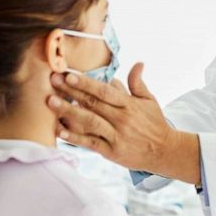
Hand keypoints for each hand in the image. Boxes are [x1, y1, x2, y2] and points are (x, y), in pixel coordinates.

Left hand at [47, 63, 200, 183]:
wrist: (164, 151)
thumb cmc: (154, 123)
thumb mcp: (149, 101)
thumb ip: (138, 83)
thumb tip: (138, 63)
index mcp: (129, 105)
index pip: (104, 91)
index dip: (86, 83)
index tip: (69, 74)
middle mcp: (121, 119)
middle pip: (93, 103)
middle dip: (71, 91)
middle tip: (52, 81)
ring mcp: (116, 136)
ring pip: (90, 122)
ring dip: (69, 112)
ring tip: (51, 102)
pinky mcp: (112, 152)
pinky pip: (91, 143)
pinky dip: (75, 138)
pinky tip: (60, 131)